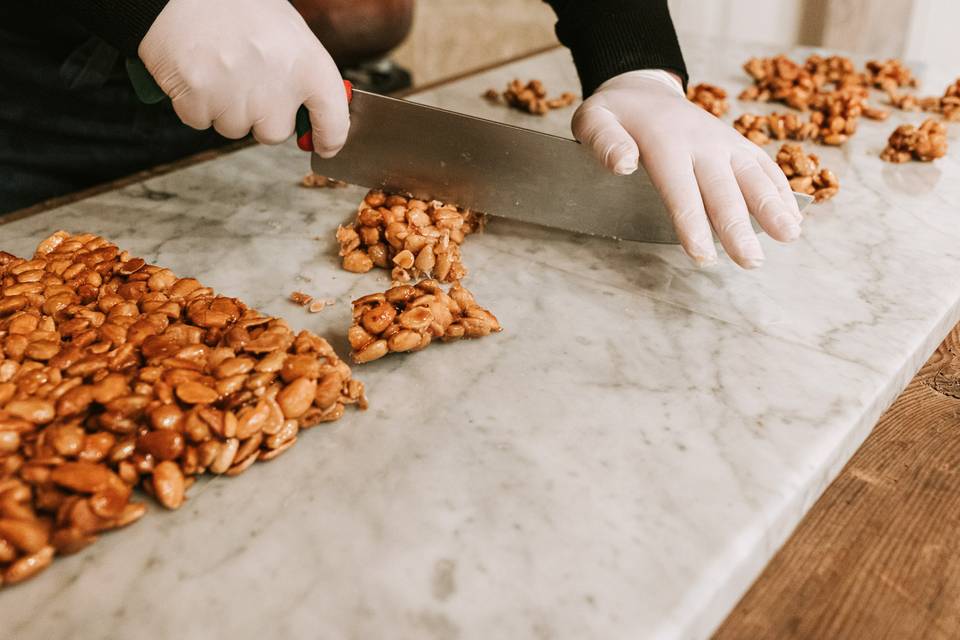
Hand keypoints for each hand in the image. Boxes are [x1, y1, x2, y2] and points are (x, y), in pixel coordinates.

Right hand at [139, 0, 348, 155]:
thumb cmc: (240, 5)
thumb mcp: (290, 34)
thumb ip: (305, 78)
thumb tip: (311, 121)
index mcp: (308, 65)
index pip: (333, 121)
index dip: (330, 138)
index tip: (325, 145)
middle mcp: (277, 86)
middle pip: (273, 133)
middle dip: (260, 115)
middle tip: (247, 77)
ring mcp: (236, 96)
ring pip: (234, 128)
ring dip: (225, 107)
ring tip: (219, 65)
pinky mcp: (198, 98)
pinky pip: (199, 120)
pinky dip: (194, 101)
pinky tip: (196, 68)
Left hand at [572, 70, 801, 267]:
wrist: (643, 90)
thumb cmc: (615, 115)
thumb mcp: (593, 120)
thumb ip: (603, 141)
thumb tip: (623, 164)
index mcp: (664, 142)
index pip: (680, 189)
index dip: (692, 224)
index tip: (703, 256)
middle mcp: (700, 141)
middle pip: (723, 188)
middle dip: (739, 227)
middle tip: (751, 262)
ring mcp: (723, 141)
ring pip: (752, 175)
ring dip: (773, 206)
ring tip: (789, 236)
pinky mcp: (737, 144)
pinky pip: (764, 165)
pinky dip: (781, 188)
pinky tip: (794, 216)